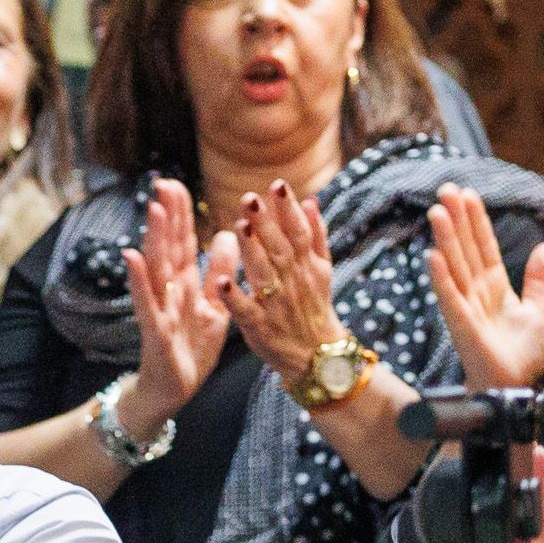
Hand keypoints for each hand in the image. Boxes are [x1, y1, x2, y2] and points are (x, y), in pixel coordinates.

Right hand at [115, 177, 232, 442]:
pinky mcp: (155, 330)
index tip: (177, 185)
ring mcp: (160, 309)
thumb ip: (220, 272)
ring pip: (157, 268)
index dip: (181, 214)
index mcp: (186, 284)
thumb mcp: (215, 307)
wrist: (174, 390)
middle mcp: (170, 291)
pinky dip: (138, 280)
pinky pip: (146, 302)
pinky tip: (132, 257)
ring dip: (154, 239)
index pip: (184, 242)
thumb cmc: (191, 350)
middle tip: (164, 183)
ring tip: (152, 210)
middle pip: (168, 247)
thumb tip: (229, 234)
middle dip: (167, 216)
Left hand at [227, 180, 347, 382]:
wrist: (317, 356)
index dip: (288, 209)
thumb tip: (310, 200)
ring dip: (251, 251)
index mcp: (307, 266)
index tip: (277, 186)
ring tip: (239, 226)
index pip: (298, 232)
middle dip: (265, 223)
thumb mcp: (323, 270)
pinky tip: (220, 280)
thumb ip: (315, 235)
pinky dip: (234, 297)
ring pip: (263, 274)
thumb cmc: (314, 307)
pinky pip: (246, 311)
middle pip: (279, 248)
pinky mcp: (260, 328)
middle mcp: (293, 282)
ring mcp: (276, 305)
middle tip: (249, 198)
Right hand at [427, 184, 543, 392]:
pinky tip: (433, 256)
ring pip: (454, 267)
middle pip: (465, 250)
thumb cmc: (523, 359)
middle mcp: (477, 295)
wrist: (518, 390)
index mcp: (495, 288)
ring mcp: (467, 310)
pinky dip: (442, 278)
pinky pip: (450, 299)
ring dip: (444, 239)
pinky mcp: (463, 328)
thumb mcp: (539, 311)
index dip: (476, 221)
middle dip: (456, 220)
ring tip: (437, 211)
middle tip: (446, 188)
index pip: (484, 248)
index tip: (469, 194)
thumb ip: (539, 280)